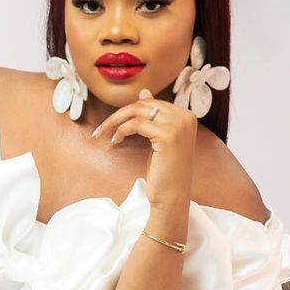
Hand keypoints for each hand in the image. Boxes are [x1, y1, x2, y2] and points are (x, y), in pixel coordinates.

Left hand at [91, 88, 197, 210]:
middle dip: (119, 114)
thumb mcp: (158, 139)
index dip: (129, 111)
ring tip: (105, 134)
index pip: (152, 103)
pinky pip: (136, 124)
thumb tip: (144, 93)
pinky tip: (116, 141)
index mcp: (187, 116)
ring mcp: (179, 125)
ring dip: (116, 121)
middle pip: (144, 104)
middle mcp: (186, 117)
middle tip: (102, 129)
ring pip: (137, 111)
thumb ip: (153, 116)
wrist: (171, 196)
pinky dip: (121, 130)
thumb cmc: (164, 171)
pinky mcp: (168, 136)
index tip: (113, 124)